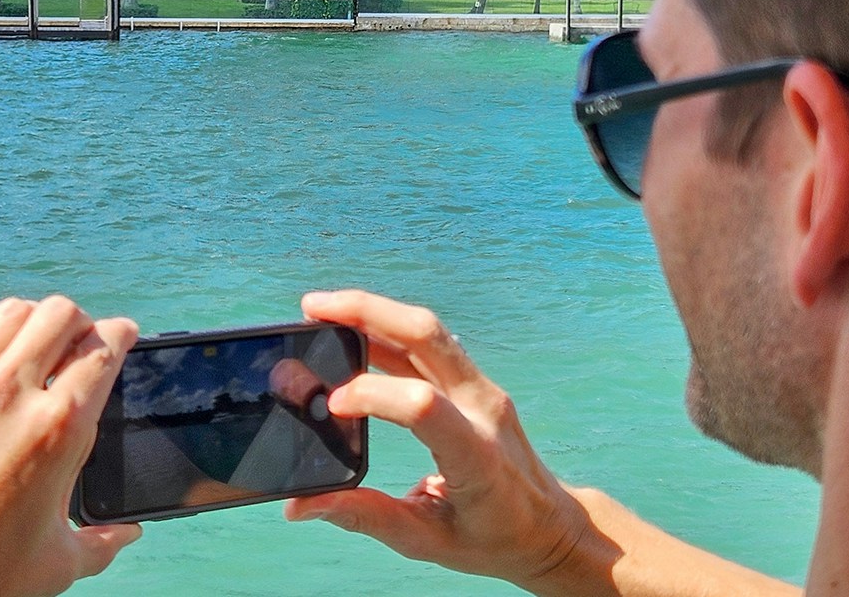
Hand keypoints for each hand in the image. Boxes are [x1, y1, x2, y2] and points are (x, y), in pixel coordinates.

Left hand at [0, 296, 141, 596]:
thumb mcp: (60, 562)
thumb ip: (104, 540)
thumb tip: (128, 532)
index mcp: (60, 429)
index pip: (103, 348)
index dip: (121, 335)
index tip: (122, 336)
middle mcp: (14, 395)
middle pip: (58, 314)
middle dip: (78, 321)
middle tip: (78, 340)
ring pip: (8, 315)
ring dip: (30, 323)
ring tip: (32, 345)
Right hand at [286, 290, 618, 594]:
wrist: (549, 526)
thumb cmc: (492, 538)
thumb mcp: (427, 541)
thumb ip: (365, 516)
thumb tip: (299, 506)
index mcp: (477, 457)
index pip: (424, 405)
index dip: (373, 393)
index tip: (332, 404)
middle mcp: (484, 410)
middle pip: (427, 337)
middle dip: (366, 312)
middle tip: (311, 308)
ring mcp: (483, 389)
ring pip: (428, 330)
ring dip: (374, 311)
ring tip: (321, 311)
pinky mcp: (475, 382)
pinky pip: (431, 343)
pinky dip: (388, 329)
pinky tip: (353, 331)